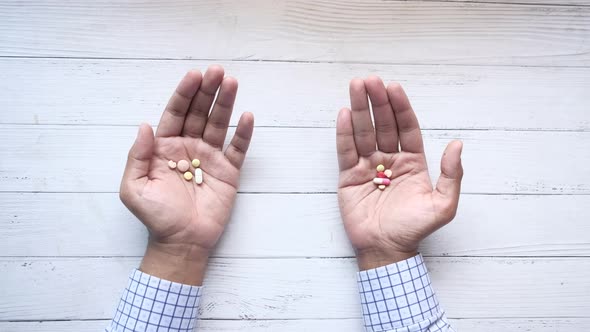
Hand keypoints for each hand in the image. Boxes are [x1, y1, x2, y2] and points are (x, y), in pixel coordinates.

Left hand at [120, 66, 253, 283]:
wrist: (181, 242)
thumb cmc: (156, 216)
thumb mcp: (134, 188)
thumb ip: (137, 156)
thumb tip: (145, 125)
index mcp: (165, 147)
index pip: (175, 113)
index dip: (184, 94)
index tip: (194, 75)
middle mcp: (189, 147)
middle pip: (200, 113)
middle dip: (207, 91)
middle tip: (217, 71)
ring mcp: (210, 158)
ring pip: (219, 125)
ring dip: (226, 104)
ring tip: (232, 83)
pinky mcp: (229, 171)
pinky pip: (238, 149)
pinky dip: (243, 134)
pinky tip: (247, 116)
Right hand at [337, 77, 462, 269]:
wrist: (386, 250)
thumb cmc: (414, 229)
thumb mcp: (442, 205)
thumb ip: (452, 175)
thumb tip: (457, 144)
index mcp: (412, 162)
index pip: (406, 127)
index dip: (400, 107)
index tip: (394, 87)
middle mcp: (389, 159)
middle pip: (383, 124)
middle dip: (377, 101)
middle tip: (370, 80)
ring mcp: (367, 166)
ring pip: (363, 132)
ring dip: (359, 109)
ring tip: (356, 86)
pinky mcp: (348, 176)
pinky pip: (346, 150)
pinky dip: (344, 132)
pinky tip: (344, 113)